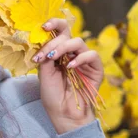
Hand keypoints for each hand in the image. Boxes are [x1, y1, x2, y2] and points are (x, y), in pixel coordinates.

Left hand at [33, 18, 103, 134]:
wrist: (64, 113)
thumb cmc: (52, 95)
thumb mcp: (43, 73)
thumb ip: (45, 56)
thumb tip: (45, 41)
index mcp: (57, 52)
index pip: (57, 33)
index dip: (53, 25)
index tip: (42, 26)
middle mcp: (70, 53)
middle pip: (68, 32)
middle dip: (55, 34)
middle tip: (46, 44)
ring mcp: (83, 60)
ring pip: (77, 42)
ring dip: (63, 47)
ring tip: (53, 58)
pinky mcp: (95, 68)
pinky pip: (91, 55)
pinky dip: (79, 58)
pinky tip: (69, 67)